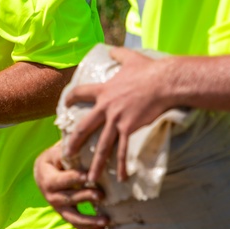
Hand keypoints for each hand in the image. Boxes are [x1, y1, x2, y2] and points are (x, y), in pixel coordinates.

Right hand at [33, 143, 108, 228]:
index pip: (61, 179)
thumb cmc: (55, 158)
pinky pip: (76, 224)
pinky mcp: (65, 214)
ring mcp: (58, 208)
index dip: (73, 178)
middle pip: (68, 198)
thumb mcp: (57, 151)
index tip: (87, 176)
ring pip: (73, 217)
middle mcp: (50, 195)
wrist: (43, 173)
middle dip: (85, 197)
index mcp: (48, 178)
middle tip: (101, 195)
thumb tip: (81, 142)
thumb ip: (68, 149)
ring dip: (89, 221)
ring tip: (105, 222)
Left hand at [65, 47, 172, 182]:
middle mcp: (106, 107)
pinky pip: (123, 151)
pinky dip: (121, 166)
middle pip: (84, 128)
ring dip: (95, 164)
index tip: (65, 105)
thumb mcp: (130, 58)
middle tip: (67, 154)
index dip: (71, 99)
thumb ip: (118, 55)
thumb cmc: (150, 70)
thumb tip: (112, 50)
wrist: (164, 82)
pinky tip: (120, 178)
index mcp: (104, 91)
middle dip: (74, 142)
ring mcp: (117, 120)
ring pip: (102, 146)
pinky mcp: (129, 129)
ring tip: (89, 178)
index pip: (80, 93)